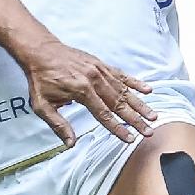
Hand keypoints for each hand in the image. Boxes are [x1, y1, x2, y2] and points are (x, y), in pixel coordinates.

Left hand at [20, 42, 156, 145]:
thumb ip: (58, 124)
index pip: (103, 114)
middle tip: (149, 131)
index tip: (130, 139)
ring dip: (140, 104)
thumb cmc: (40, 79)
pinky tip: (148, 90)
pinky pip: (121, 75)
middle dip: (135, 119)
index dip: (117, 128)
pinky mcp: (101, 64)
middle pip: (119, 103)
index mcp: (81, 91)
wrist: (40, 51)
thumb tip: (70, 144)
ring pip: (124, 90)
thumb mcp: (41, 105)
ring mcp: (99, 70)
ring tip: (153, 115)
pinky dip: (135, 82)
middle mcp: (94, 80)